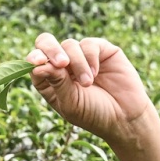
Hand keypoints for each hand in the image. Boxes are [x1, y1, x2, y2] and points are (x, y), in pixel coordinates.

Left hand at [27, 33, 158, 149]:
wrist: (125, 117)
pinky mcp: (101, 51)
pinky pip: (89, 44)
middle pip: (46, 44)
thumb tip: (35, 65)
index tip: (38, 62)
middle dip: (50, 49)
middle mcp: (63, 66)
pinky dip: (90, 58)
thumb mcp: (70, 102)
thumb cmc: (94, 114)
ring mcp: (81, 57)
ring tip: (87, 83)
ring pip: (69, 45)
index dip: (34, 58)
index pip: (34, 62)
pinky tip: (95, 74)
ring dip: (77, 64)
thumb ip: (56, 82)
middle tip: (61, 63)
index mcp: (50, 80)